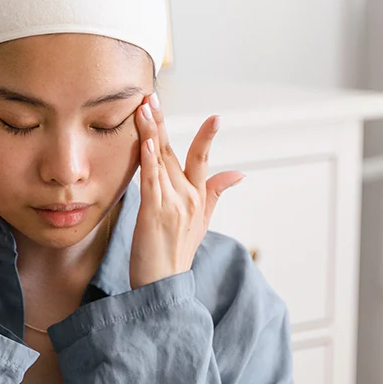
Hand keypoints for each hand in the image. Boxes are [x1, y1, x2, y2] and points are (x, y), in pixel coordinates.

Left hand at [129, 93, 245, 290]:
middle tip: (152, 97)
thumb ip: (216, 194)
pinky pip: (151, 179)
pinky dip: (148, 159)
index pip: (202, 159)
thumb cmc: (175, 256)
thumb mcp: (201, 223)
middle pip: (174, 152)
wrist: (163, 287)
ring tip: (144, 108)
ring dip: (151, 132)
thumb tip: (238, 173)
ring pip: (161, 160)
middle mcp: (188, 197)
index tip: (215, 117)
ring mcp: (172, 204)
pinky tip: (144, 141)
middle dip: (162, 122)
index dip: (207, 136)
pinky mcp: (154, 212)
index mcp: (198, 198)